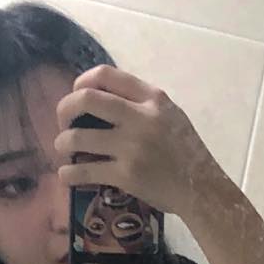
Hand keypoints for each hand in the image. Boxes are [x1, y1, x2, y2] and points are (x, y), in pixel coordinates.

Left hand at [54, 66, 222, 219]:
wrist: (201, 189)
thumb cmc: (186, 152)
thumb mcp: (170, 115)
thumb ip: (142, 103)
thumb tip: (102, 99)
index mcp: (152, 98)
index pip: (105, 75)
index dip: (81, 83)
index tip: (75, 96)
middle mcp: (141, 117)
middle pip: (85, 99)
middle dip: (64, 110)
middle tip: (63, 124)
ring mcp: (132, 147)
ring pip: (78, 137)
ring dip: (62, 143)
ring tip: (63, 149)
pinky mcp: (126, 175)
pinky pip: (85, 170)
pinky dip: (68, 173)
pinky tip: (66, 175)